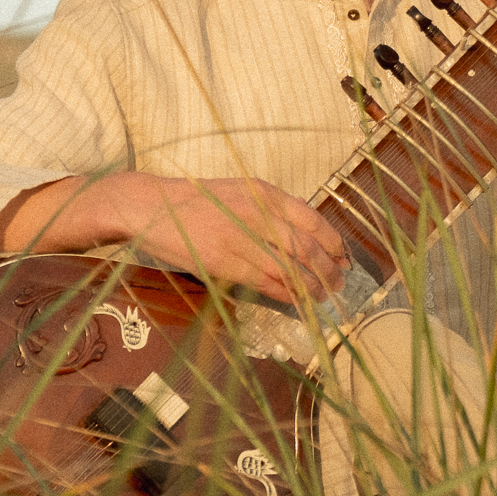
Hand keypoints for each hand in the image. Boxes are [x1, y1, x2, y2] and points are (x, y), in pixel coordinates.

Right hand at [118, 174, 350, 304]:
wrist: (153, 206)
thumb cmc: (198, 201)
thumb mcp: (240, 193)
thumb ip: (270, 210)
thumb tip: (302, 236)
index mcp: (265, 194)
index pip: (312, 219)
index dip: (333, 242)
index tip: (343, 257)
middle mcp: (258, 214)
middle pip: (306, 247)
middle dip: (328, 269)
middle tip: (338, 283)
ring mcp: (241, 239)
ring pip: (289, 269)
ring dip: (311, 287)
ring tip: (323, 297)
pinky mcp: (224, 263)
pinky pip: (264, 283)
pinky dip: (285, 295)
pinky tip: (296, 302)